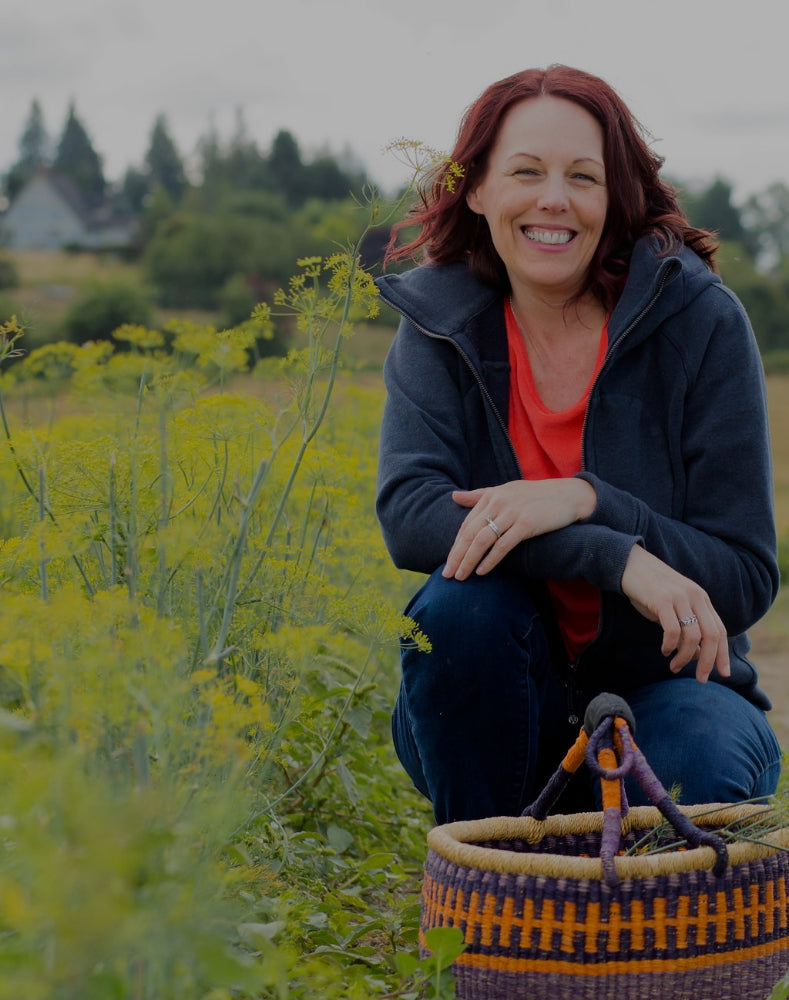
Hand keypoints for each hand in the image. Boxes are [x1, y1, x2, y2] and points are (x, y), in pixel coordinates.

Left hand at [442, 478, 595, 580]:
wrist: (569, 495)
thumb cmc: (536, 496)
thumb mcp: (506, 491)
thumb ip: (479, 495)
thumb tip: (454, 496)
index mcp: (491, 495)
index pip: (467, 524)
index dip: (456, 545)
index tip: (448, 562)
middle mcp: (499, 503)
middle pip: (470, 533)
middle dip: (456, 556)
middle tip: (447, 574)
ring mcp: (512, 513)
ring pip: (482, 540)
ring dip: (468, 560)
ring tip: (461, 576)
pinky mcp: (527, 524)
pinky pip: (503, 545)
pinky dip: (490, 559)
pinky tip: (482, 571)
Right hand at [620, 544, 729, 681]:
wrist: (630, 564)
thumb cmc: (651, 590)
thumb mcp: (674, 608)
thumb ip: (686, 627)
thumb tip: (698, 656)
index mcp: (701, 598)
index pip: (720, 630)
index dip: (723, 654)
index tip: (724, 673)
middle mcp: (695, 597)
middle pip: (711, 636)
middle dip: (708, 662)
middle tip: (701, 679)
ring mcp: (679, 597)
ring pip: (693, 636)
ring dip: (685, 657)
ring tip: (675, 666)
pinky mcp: (661, 600)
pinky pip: (672, 630)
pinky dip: (670, 646)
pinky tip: (664, 651)